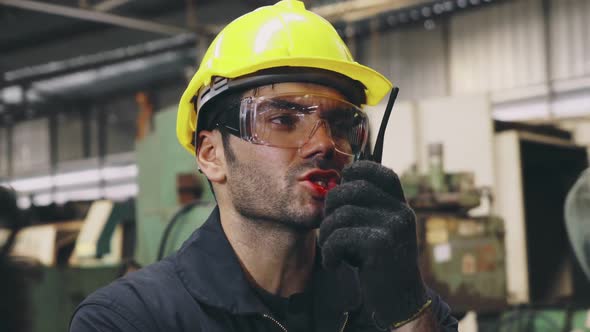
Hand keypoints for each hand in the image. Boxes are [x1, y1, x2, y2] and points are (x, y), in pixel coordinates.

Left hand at [319, 161, 429, 329]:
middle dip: (330, 206)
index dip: (357, 170)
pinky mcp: (380, 245)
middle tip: (327, 228)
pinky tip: (334, 263)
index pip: (381, 173)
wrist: (399, 301)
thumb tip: (336, 182)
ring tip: (329, 249)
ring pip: (342, 213)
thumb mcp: (379, 231)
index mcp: (400, 206)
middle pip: (353, 189)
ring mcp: (393, 227)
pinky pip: (339, 236)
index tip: (342, 183)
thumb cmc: (379, 264)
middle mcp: (400, 212)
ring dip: (326, 233)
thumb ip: (366, 209)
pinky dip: (329, 252)